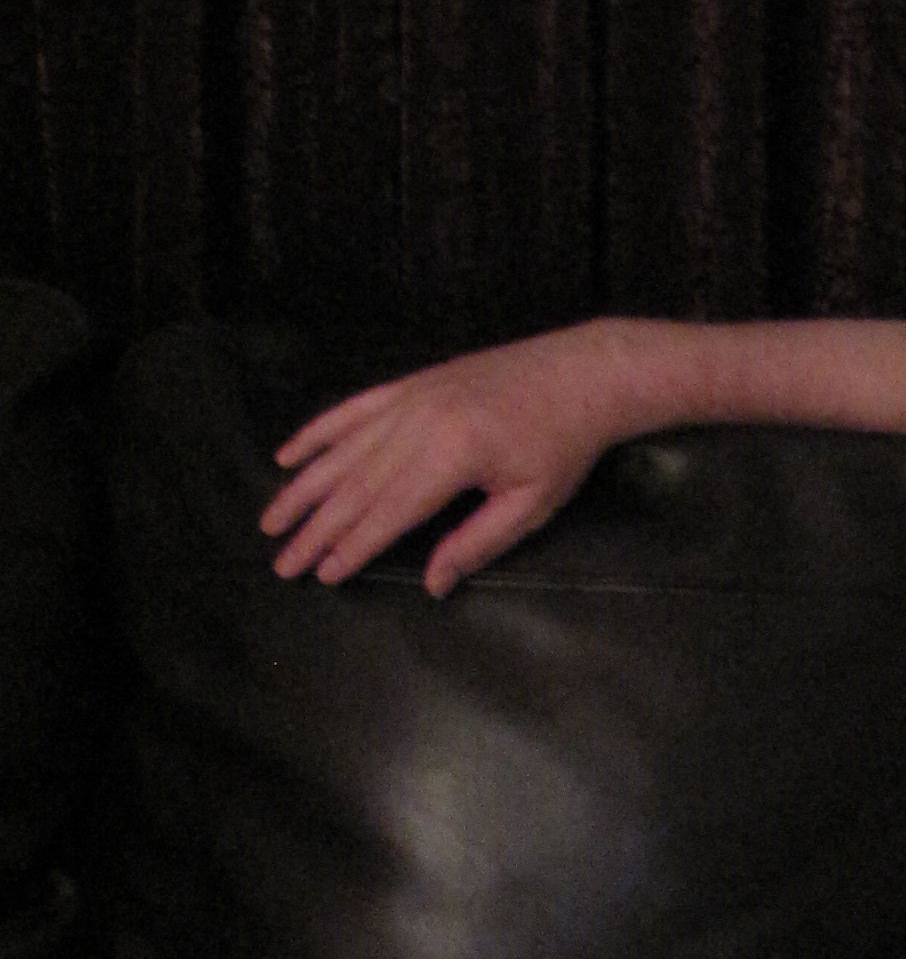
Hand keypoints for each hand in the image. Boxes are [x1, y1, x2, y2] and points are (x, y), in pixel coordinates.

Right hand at [260, 325, 640, 595]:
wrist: (582, 373)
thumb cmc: (564, 445)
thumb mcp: (531, 504)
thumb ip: (477, 543)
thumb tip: (433, 585)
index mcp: (451, 455)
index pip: (388, 512)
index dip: (353, 547)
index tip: (323, 575)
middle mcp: (418, 422)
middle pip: (355, 486)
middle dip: (316, 529)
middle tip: (283, 564)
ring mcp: (409, 397)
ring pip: (342, 450)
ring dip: (303, 488)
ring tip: (270, 522)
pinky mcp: (410, 384)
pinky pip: (352, 410)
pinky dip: (317, 433)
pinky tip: (287, 455)